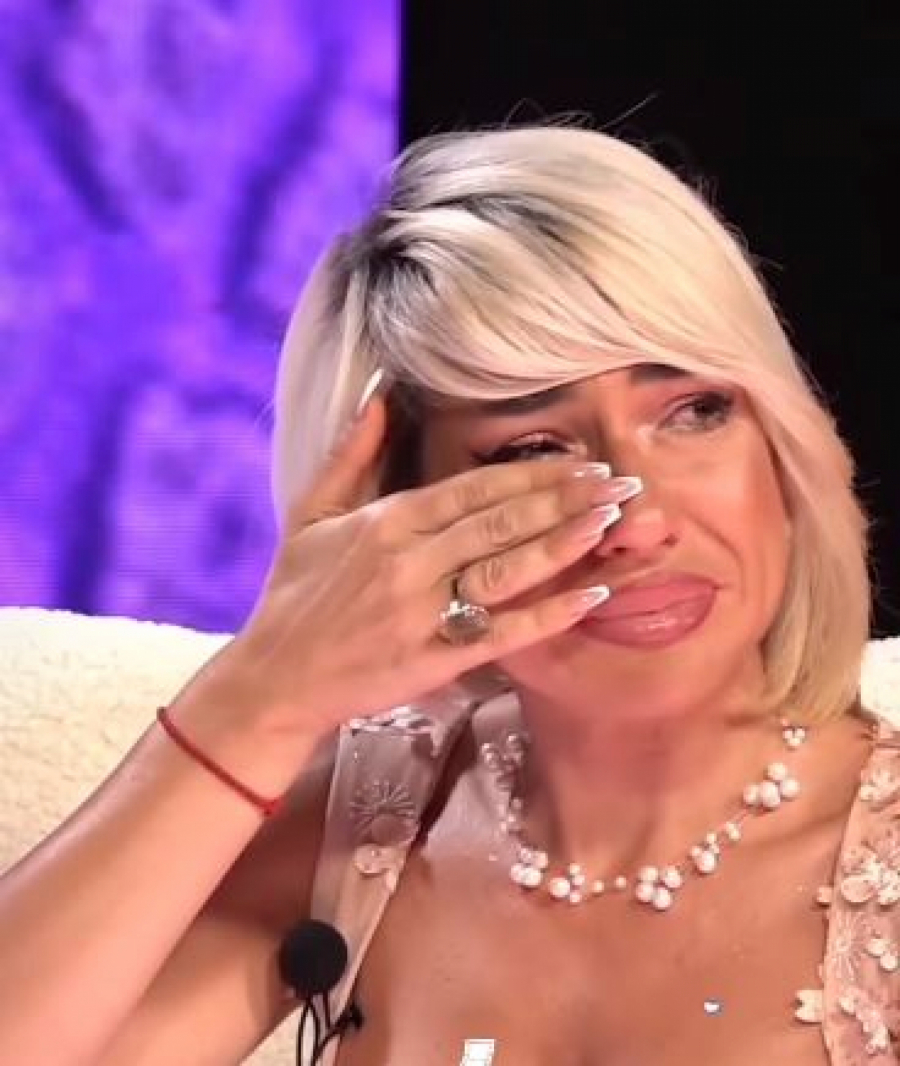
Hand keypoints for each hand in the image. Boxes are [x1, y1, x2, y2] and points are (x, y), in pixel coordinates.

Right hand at [219, 383, 635, 738]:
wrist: (273, 679)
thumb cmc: (292, 595)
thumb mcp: (310, 514)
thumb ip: (350, 453)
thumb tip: (377, 393)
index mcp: (386, 522)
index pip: (473, 488)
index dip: (532, 474)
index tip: (581, 462)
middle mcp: (409, 561)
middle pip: (500, 521)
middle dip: (565, 499)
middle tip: (621, 483)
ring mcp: (422, 612)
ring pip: (506, 568)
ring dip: (565, 543)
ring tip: (615, 521)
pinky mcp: (432, 660)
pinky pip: (501, 633)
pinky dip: (547, 614)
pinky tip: (591, 597)